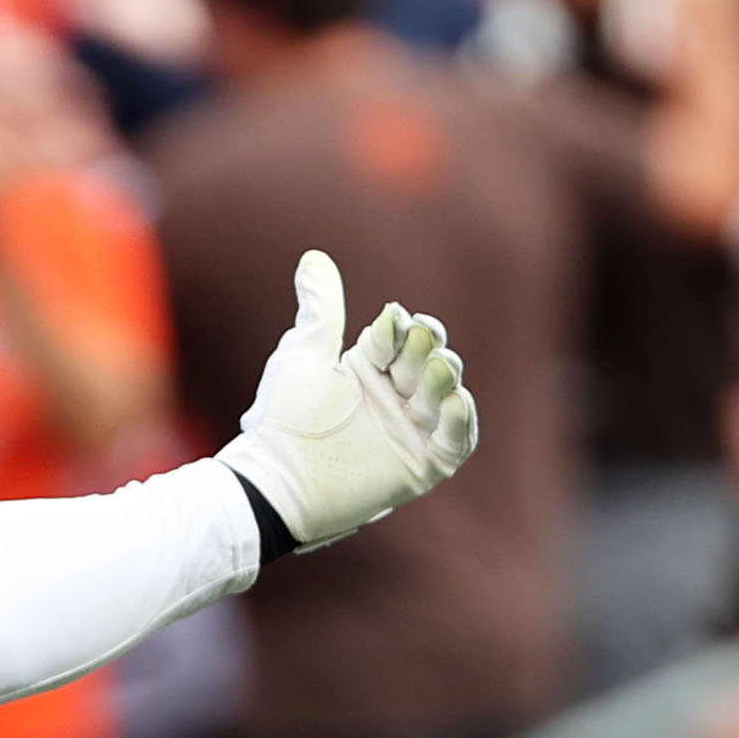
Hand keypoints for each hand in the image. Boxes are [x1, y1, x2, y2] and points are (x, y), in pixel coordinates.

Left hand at [217, 250, 478, 549]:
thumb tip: (313, 258)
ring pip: (447, 395)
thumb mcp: (304, 354)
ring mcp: (408, 432)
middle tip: (417, 345)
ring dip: (446, 377)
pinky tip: (456, 401)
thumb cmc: (284, 418)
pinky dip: (462, 420)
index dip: (400, 328)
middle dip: (429, 348)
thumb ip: (320, 308)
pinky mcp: (420, 467)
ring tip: (435, 370)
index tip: (386, 326)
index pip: (403, 335)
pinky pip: (457, 441)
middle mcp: (393, 398)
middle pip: (430, 360)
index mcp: (368, 368)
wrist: (277, 479)